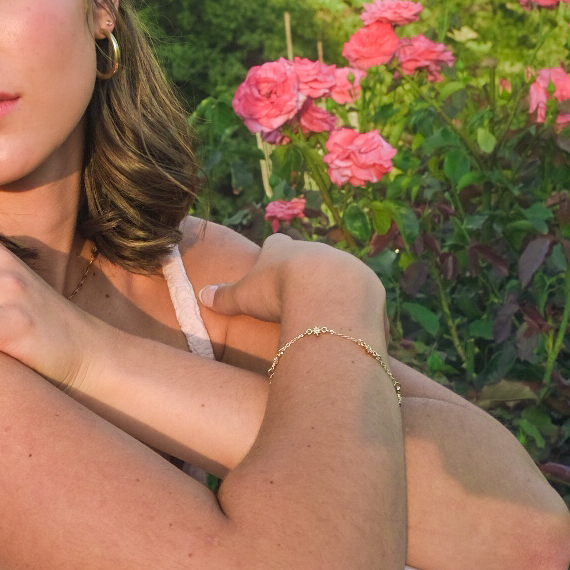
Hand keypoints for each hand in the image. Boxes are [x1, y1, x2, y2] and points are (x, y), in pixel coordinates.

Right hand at [202, 234, 387, 343]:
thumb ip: (225, 296)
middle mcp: (314, 249)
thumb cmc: (278, 290)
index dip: (272, 255)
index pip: (275, 244)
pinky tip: (348, 325)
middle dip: (304, 272)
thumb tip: (202, 296)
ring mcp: (343, 263)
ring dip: (332, 289)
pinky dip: (353, 307)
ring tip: (326, 312)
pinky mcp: (367, 282)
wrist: (328, 292)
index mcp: (283, 249)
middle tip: (298, 294)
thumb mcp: (245, 295)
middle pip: (308, 256)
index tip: (271, 269)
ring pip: (336, 273)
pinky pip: (360, 294)